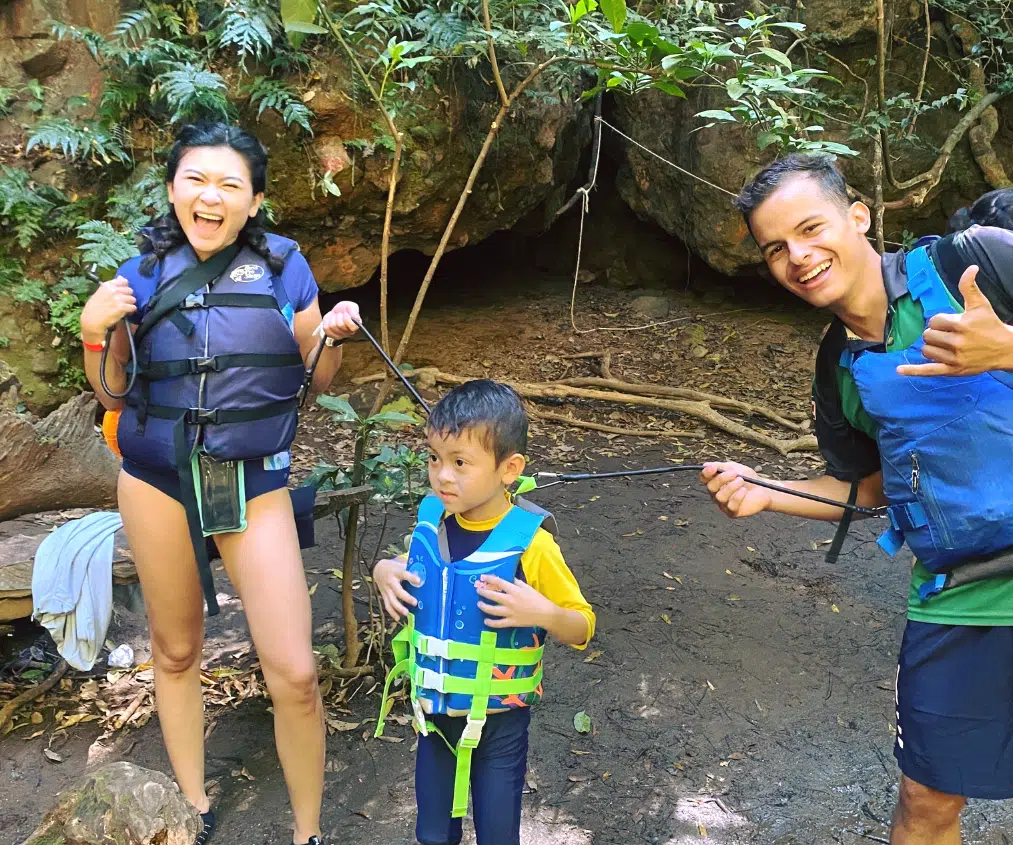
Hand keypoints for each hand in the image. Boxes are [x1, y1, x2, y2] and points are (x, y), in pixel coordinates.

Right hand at [80, 276, 136, 340]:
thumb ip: (112, 285)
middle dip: (128, 296)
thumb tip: (121, 277)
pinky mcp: (122, 307)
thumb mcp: (101, 292)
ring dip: (129, 304)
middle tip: (122, 302)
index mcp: (107, 285)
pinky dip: (130, 310)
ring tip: (123, 308)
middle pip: (130, 290)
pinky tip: (124, 312)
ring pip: (133, 299)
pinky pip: (133, 307)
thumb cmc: (95, 307)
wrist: (92, 320)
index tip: (122, 293)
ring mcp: (118, 298)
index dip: (125, 288)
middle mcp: (113, 290)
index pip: (124, 281)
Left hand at [320, 301, 360, 341]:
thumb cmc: (345, 308)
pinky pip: (326, 328)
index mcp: (355, 326)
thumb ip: (354, 310)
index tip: (346, 313)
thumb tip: (356, 319)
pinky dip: (326, 321)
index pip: (352, 326)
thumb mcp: (351, 306)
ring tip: (335, 316)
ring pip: (332, 326)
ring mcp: (340, 335)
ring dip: (332, 318)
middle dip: (339, 316)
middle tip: (340, 314)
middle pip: (340, 325)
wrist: (338, 310)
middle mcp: (349, 333)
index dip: (347, 318)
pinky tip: (330, 319)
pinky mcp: (331, 334)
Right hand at [373, 557, 419, 619]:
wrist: (378, 569)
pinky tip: (398, 618)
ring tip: (406, 613)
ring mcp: (386, 590)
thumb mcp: (400, 563)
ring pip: (391, 600)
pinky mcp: (384, 596)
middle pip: (398, 591)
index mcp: (396, 571)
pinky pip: (387, 605)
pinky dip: (392, 613)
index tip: (419, 581)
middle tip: (415, 602)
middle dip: (406, 597)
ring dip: (398, 608)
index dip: (411, 577)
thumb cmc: (393, 566)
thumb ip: (411, 567)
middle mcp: (390, 581)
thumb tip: (424, 571)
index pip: (404, 574)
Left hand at [475, 574, 556, 628]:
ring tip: (479, 604)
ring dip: (484, 607)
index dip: (489, 579)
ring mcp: (510, 612)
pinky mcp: (511, 622)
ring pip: (493, 610)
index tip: (482, 577)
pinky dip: (491, 623)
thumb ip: (517, 582)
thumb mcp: (528, 587)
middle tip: (478, 590)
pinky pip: (499, 623)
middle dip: (483, 592)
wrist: (545, 613)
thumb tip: (509, 579)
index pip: (499, 583)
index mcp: (514, 591)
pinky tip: (486, 621)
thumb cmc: (537, 599)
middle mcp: (510, 601)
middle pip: (493, 596)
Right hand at [700, 461, 771, 518]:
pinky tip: (744, 491)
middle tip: (734, 473)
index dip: (706, 473)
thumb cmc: (748, 478)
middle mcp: (716, 493)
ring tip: (741, 480)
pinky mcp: (732, 512)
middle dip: (721, 479)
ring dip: (731, 487)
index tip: (713, 468)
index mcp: (715, 482)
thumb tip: (706, 465)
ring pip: (720, 497)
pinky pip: (730, 506)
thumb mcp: (735, 468)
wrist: (764, 489)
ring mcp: (723, 504)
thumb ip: (721, 466)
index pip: (704, 478)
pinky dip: (737, 497)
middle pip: (711, 487)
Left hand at [896, 265, 1012, 376]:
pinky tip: (899, 370)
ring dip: (931, 347)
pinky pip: (928, 370)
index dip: (940, 321)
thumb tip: (971, 268)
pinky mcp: (953, 370)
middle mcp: (957, 342)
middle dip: (935, 333)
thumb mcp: (980, 305)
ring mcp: (954, 358)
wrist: (1004, 348)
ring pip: (926, 350)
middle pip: (927, 336)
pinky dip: (913, 371)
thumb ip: (969, 287)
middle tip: (948, 334)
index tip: (951, 323)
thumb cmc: (990, 325)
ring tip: (945, 345)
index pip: (934, 321)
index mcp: (961, 325)